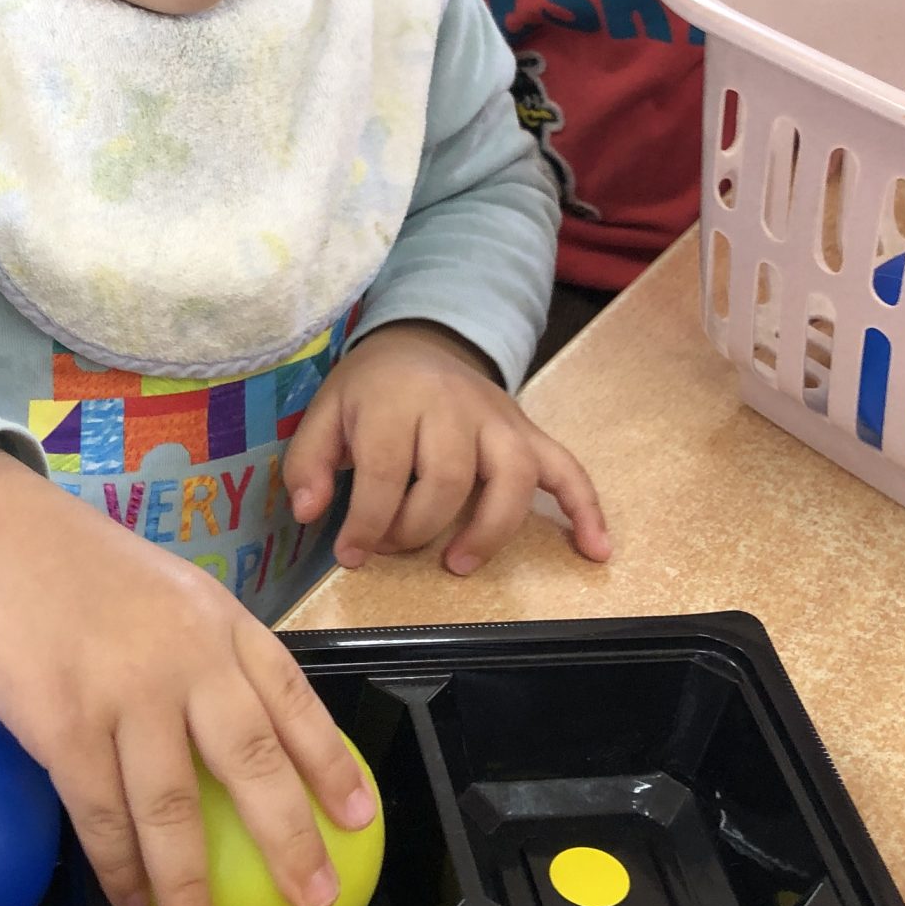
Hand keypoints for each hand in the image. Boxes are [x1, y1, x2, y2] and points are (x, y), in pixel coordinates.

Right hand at [0, 445, 377, 905]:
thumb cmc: (75, 568)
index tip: (359, 818)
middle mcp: (186, 656)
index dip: (330, 763)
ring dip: (188, 886)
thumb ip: (206, 652)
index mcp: (219, 622)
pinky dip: (117, 865)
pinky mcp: (64, 722)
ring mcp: (125, 690)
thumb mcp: (168, 590)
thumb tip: (242, 736)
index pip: (293, 698)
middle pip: (252, 762)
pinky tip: (128, 898)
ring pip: (173, 807)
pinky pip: (100, 812)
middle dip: (288, 840)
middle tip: (311, 899)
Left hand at [283, 320, 609, 570]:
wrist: (419, 342)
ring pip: (511, 476)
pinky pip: (567, 468)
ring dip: (489, 530)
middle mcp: (453, 405)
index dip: (367, 524)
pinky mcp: (527, 431)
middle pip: (449, 479)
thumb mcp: (324, 413)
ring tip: (460, 564)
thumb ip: (309, 462)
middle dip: (417, 529)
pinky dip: (586, 509)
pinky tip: (595, 550)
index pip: (387, 472)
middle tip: (393, 549)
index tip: (351, 555)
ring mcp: (498, 418)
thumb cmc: (369, 389)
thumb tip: (310, 511)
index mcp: (396, 399)